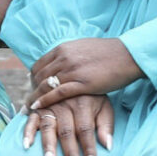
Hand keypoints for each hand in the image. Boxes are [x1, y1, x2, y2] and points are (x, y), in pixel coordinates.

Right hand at [21, 92, 112, 155]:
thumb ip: (106, 125)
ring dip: (48, 146)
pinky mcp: (37, 108)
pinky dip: (28, 133)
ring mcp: (49, 105)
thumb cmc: (90, 96)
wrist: (71, 75)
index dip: (89, 149)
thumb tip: (108, 146)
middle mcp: (65, 104)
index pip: (86, 130)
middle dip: (71, 155)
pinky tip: (27, 146)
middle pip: (68, 132)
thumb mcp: (104, 105)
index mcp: (83, 103)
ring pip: (49, 128)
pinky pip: (31, 120)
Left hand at [26, 38, 141, 112]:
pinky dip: (44, 101)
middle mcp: (64, 58)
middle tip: (30, 100)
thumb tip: (62, 60)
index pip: (39, 64)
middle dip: (32, 89)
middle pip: (39, 76)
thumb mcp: (84, 48)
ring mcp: (72, 70)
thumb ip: (70, 55)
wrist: (127, 55)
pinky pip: (57, 93)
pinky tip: (36, 107)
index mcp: (64, 48)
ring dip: (34, 97)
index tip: (33, 87)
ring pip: (45, 85)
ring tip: (28, 107)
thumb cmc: (109, 53)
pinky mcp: (82, 83)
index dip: (33, 78)